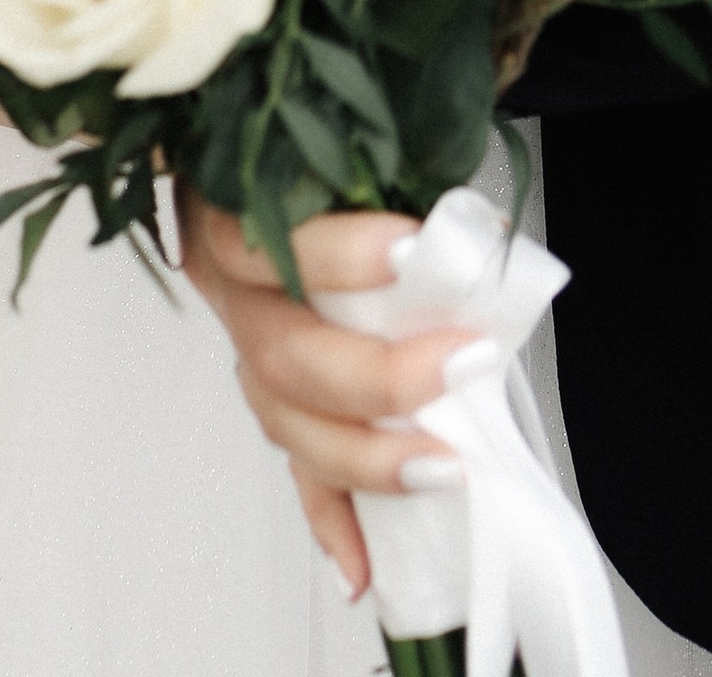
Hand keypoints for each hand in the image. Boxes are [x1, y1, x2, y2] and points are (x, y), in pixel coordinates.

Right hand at [179, 198, 480, 608]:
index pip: (265, 238)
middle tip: (460, 365)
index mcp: (237, 212)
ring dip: (365, 457)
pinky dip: (333, 520)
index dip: (336, 254)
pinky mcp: (279, 403)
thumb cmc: (327, 157)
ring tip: (441, 469)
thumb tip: (476, 220)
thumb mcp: (356, 143)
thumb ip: (400, 163)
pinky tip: (362, 569)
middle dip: (376, 375)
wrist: (271, 169)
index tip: (415, 250)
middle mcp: (235, 292)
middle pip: (283, 354)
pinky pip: (298, 471)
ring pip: (288, 423)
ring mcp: (250, 354)